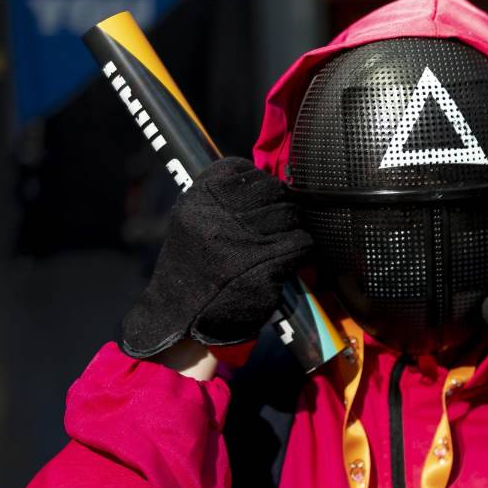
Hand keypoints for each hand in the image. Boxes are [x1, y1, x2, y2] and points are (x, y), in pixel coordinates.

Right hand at [121, 157, 311, 358]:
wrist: (184, 317)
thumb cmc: (197, 270)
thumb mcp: (195, 223)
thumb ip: (224, 200)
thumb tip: (267, 180)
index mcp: (197, 199)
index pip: (243, 170)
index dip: (260, 184)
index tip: (262, 201)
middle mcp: (216, 215)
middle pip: (272, 189)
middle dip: (281, 206)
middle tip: (277, 226)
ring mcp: (240, 239)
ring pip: (290, 214)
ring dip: (293, 229)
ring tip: (281, 244)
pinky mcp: (262, 263)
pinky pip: (301, 242)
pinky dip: (303, 250)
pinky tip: (290, 259)